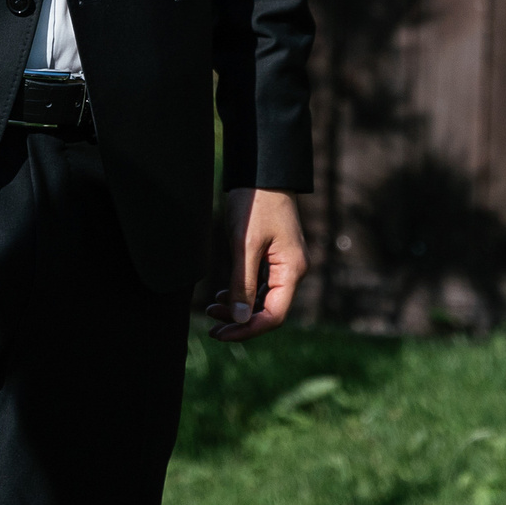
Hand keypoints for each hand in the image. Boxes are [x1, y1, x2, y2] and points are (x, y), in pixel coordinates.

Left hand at [206, 188, 304, 340]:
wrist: (261, 171)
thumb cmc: (255, 204)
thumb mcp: (244, 245)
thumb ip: (242, 283)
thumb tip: (241, 320)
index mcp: (292, 270)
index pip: (274, 315)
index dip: (248, 330)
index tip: (221, 334)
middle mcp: (293, 270)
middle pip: (269, 310)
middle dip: (241, 321)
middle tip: (212, 326)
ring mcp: (285, 263)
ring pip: (264, 299)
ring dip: (239, 308)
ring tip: (212, 309)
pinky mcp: (275, 256)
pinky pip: (261, 285)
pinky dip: (243, 293)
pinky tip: (223, 295)